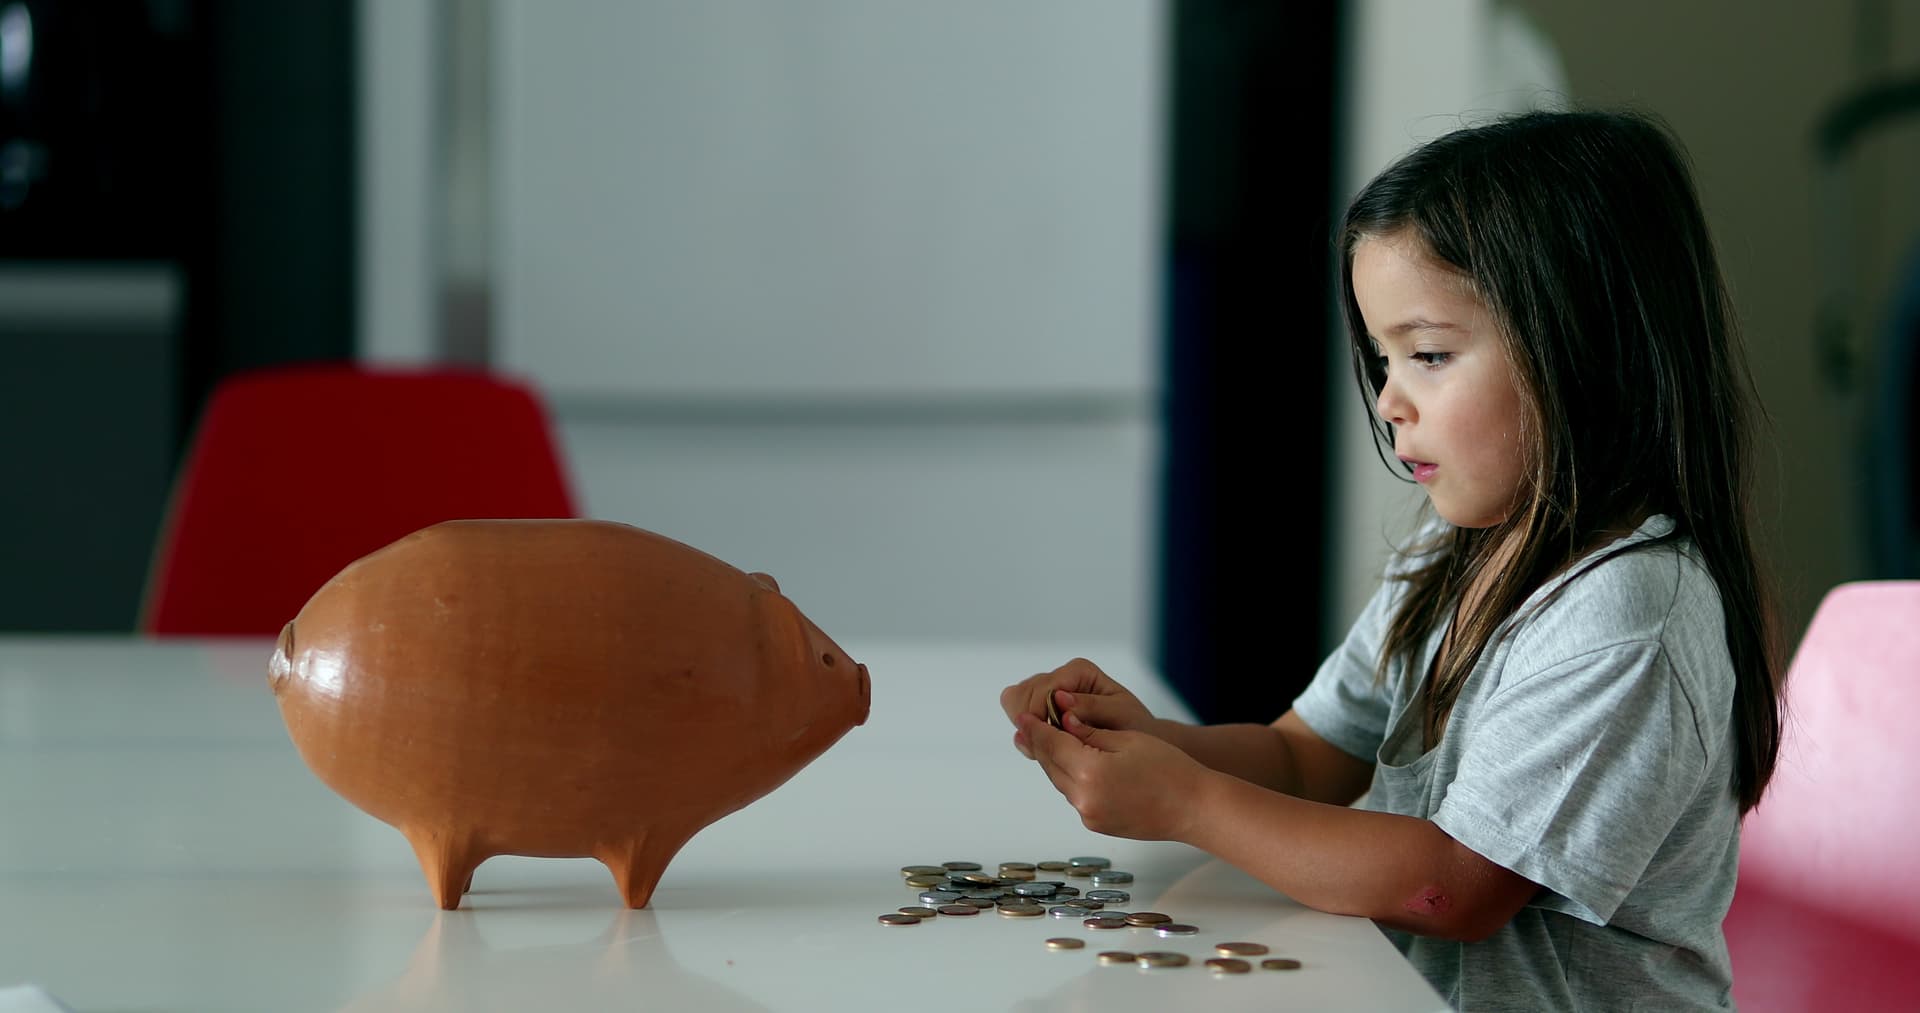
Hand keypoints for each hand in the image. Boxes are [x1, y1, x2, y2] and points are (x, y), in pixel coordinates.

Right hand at [1000, 658, 1153, 758]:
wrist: (1138, 737)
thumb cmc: (1133, 724)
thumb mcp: (1121, 714)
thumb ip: (1091, 708)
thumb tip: (1060, 699)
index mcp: (1079, 672)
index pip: (1042, 689)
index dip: (1040, 716)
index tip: (1050, 740)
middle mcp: (1060, 677)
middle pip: (1021, 693)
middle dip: (1030, 721)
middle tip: (1048, 745)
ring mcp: (1048, 691)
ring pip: (1014, 702)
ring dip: (1027, 727)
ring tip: (1048, 746)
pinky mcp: (1043, 707)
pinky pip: (1020, 716)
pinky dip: (1028, 732)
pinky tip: (1045, 745)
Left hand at [1013, 710, 1209, 841]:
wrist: (1194, 808)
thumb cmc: (1168, 769)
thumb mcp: (1127, 739)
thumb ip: (1089, 732)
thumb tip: (1062, 722)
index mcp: (1089, 772)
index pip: (1052, 745)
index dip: (1035, 728)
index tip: (1021, 717)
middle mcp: (1084, 798)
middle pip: (1051, 765)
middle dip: (1041, 745)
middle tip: (1028, 726)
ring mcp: (1089, 815)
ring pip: (1061, 782)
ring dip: (1056, 762)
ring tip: (1050, 742)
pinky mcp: (1097, 824)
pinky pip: (1076, 796)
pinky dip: (1071, 779)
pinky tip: (1074, 765)